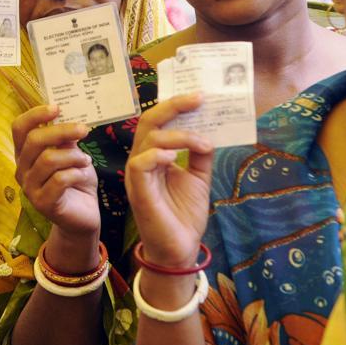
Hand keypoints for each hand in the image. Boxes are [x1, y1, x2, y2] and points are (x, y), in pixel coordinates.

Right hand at [13, 105, 97, 236]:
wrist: (83, 215)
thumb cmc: (76, 181)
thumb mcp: (72, 154)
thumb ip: (65, 139)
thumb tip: (65, 116)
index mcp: (25, 153)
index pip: (19, 128)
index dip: (35, 115)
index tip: (57, 108)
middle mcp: (22, 169)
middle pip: (34, 140)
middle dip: (61, 131)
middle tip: (84, 129)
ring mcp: (29, 187)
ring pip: (48, 159)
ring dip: (73, 156)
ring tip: (86, 160)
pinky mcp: (42, 203)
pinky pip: (59, 180)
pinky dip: (76, 173)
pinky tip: (84, 175)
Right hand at [124, 94, 213, 268]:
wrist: (180, 249)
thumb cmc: (184, 214)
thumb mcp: (198, 177)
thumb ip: (199, 154)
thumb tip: (207, 131)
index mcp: (154, 154)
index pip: (159, 121)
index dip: (176, 105)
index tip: (201, 96)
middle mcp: (142, 159)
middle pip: (150, 120)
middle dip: (174, 106)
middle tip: (198, 99)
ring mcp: (138, 173)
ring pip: (149, 138)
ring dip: (178, 136)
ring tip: (201, 144)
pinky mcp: (138, 189)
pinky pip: (140, 162)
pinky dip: (157, 154)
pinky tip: (175, 158)